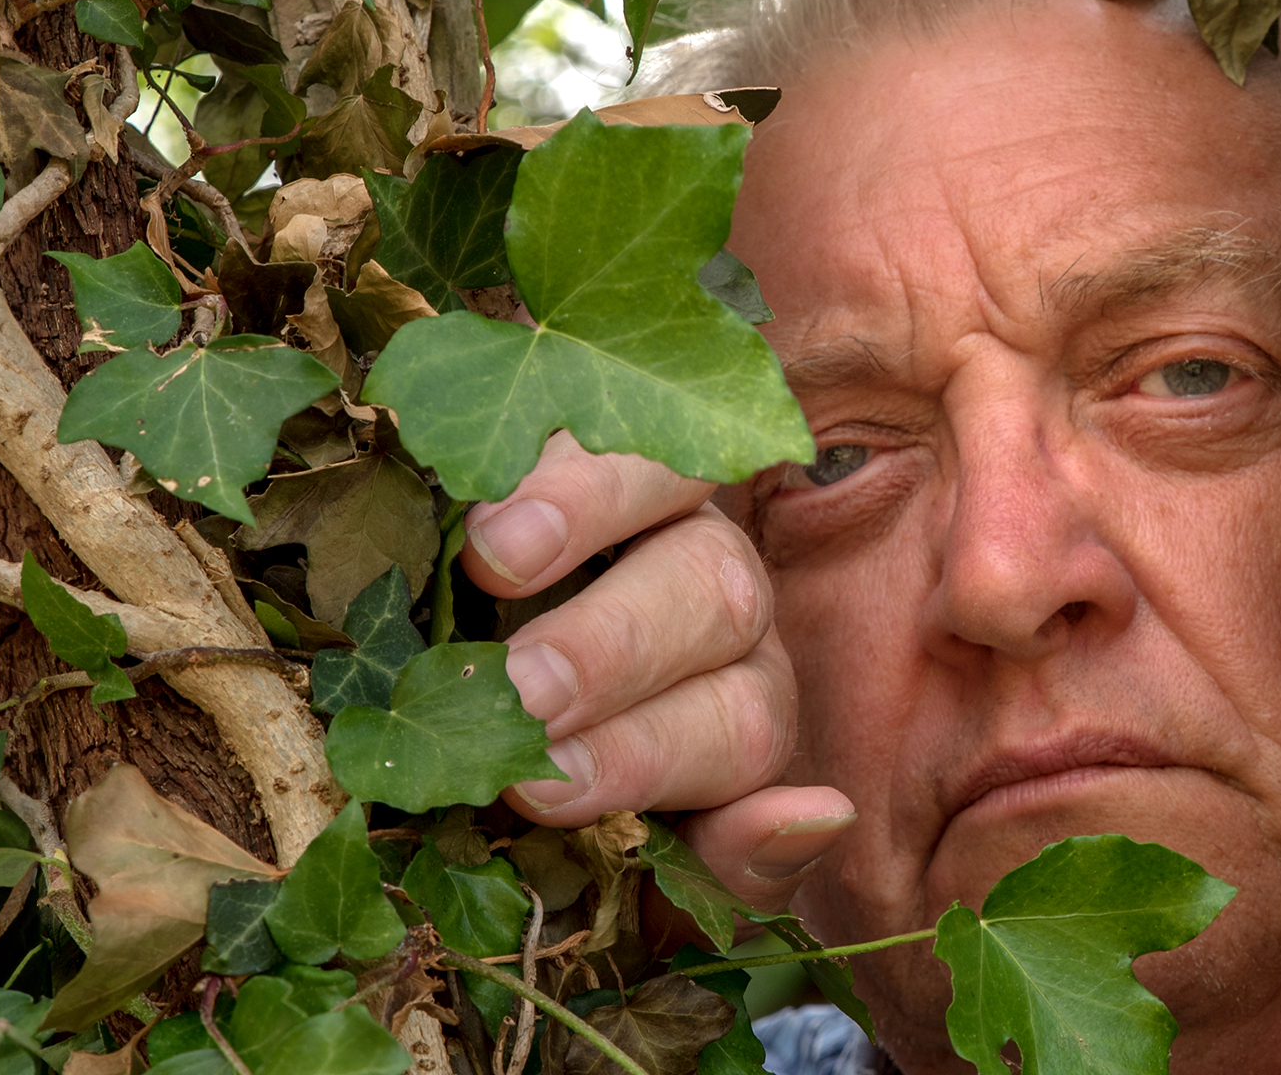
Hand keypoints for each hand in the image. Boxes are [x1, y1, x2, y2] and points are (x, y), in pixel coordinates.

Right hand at [466, 431, 854, 896]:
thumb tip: (824, 816)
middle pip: (718, 596)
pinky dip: (547, 459)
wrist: (457, 683)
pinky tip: (483, 492)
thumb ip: (729, 856)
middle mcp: (719, 594)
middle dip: (614, 653)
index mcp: (739, 701)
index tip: (543, 789)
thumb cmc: (548, 790)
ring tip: (496, 560)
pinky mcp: (582, 437)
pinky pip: (596, 422)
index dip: (646, 759)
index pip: (741, 726)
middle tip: (522, 693)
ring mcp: (662, 500)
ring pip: (670, 477)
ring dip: (586, 518)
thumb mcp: (639, 859)